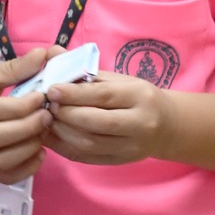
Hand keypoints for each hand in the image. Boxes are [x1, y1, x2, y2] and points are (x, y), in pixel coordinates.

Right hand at [0, 47, 57, 183]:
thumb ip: (14, 68)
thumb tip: (44, 54)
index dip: (23, 105)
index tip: (42, 96)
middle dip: (28, 128)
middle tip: (47, 115)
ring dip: (28, 150)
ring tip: (43, 133)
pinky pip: (1, 176)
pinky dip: (24, 170)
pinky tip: (37, 153)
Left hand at [44, 72, 167, 165]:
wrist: (167, 126)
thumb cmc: (137, 97)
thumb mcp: (119, 79)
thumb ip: (86, 70)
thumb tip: (52, 53)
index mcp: (141, 96)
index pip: (104, 95)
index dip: (75, 94)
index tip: (52, 89)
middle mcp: (140, 123)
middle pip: (97, 122)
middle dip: (67, 114)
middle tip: (48, 105)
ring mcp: (131, 147)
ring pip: (90, 143)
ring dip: (62, 132)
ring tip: (47, 120)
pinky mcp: (120, 161)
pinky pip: (88, 158)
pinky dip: (65, 147)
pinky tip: (52, 136)